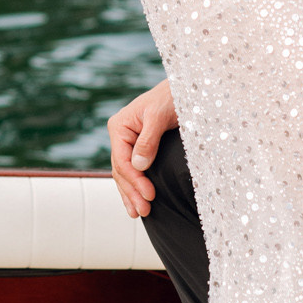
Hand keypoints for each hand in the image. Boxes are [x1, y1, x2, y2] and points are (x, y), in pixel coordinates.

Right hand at [107, 78, 175, 218]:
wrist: (183, 89)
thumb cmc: (171, 98)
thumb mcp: (159, 116)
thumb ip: (148, 140)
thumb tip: (138, 166)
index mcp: (119, 126)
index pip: (122, 161)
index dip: (135, 180)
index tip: (150, 195)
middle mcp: (120, 136)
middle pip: (121, 171)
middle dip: (132, 192)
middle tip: (145, 210)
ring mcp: (128, 143)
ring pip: (124, 174)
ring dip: (131, 194)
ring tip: (138, 213)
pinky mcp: (138, 149)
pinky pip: (132, 171)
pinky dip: (134, 187)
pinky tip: (136, 201)